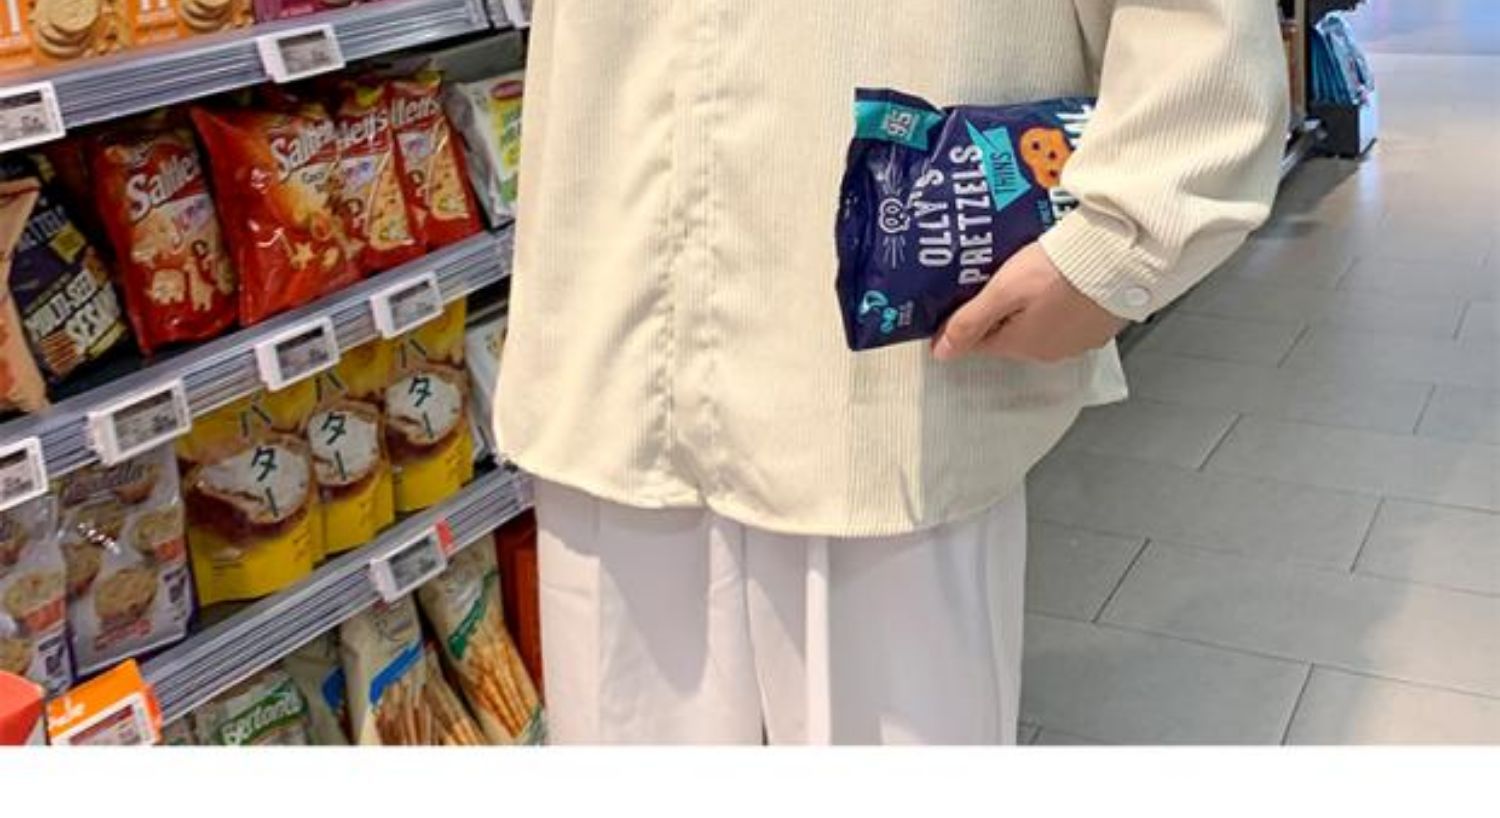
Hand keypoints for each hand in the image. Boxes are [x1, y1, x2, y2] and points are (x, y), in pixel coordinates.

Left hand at [931, 242, 1127, 362]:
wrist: (1120, 257)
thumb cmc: (1059, 271)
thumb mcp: (1004, 291)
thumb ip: (970, 322)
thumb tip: (941, 353)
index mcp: (1023, 346)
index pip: (980, 343)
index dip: (965, 322)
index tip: (958, 299)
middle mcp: (1051, 351)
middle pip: (1010, 334)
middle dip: (998, 312)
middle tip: (993, 279)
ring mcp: (1080, 340)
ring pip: (1040, 326)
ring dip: (1029, 308)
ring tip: (1026, 277)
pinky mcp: (1101, 325)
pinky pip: (1068, 318)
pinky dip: (1058, 304)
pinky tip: (1058, 282)